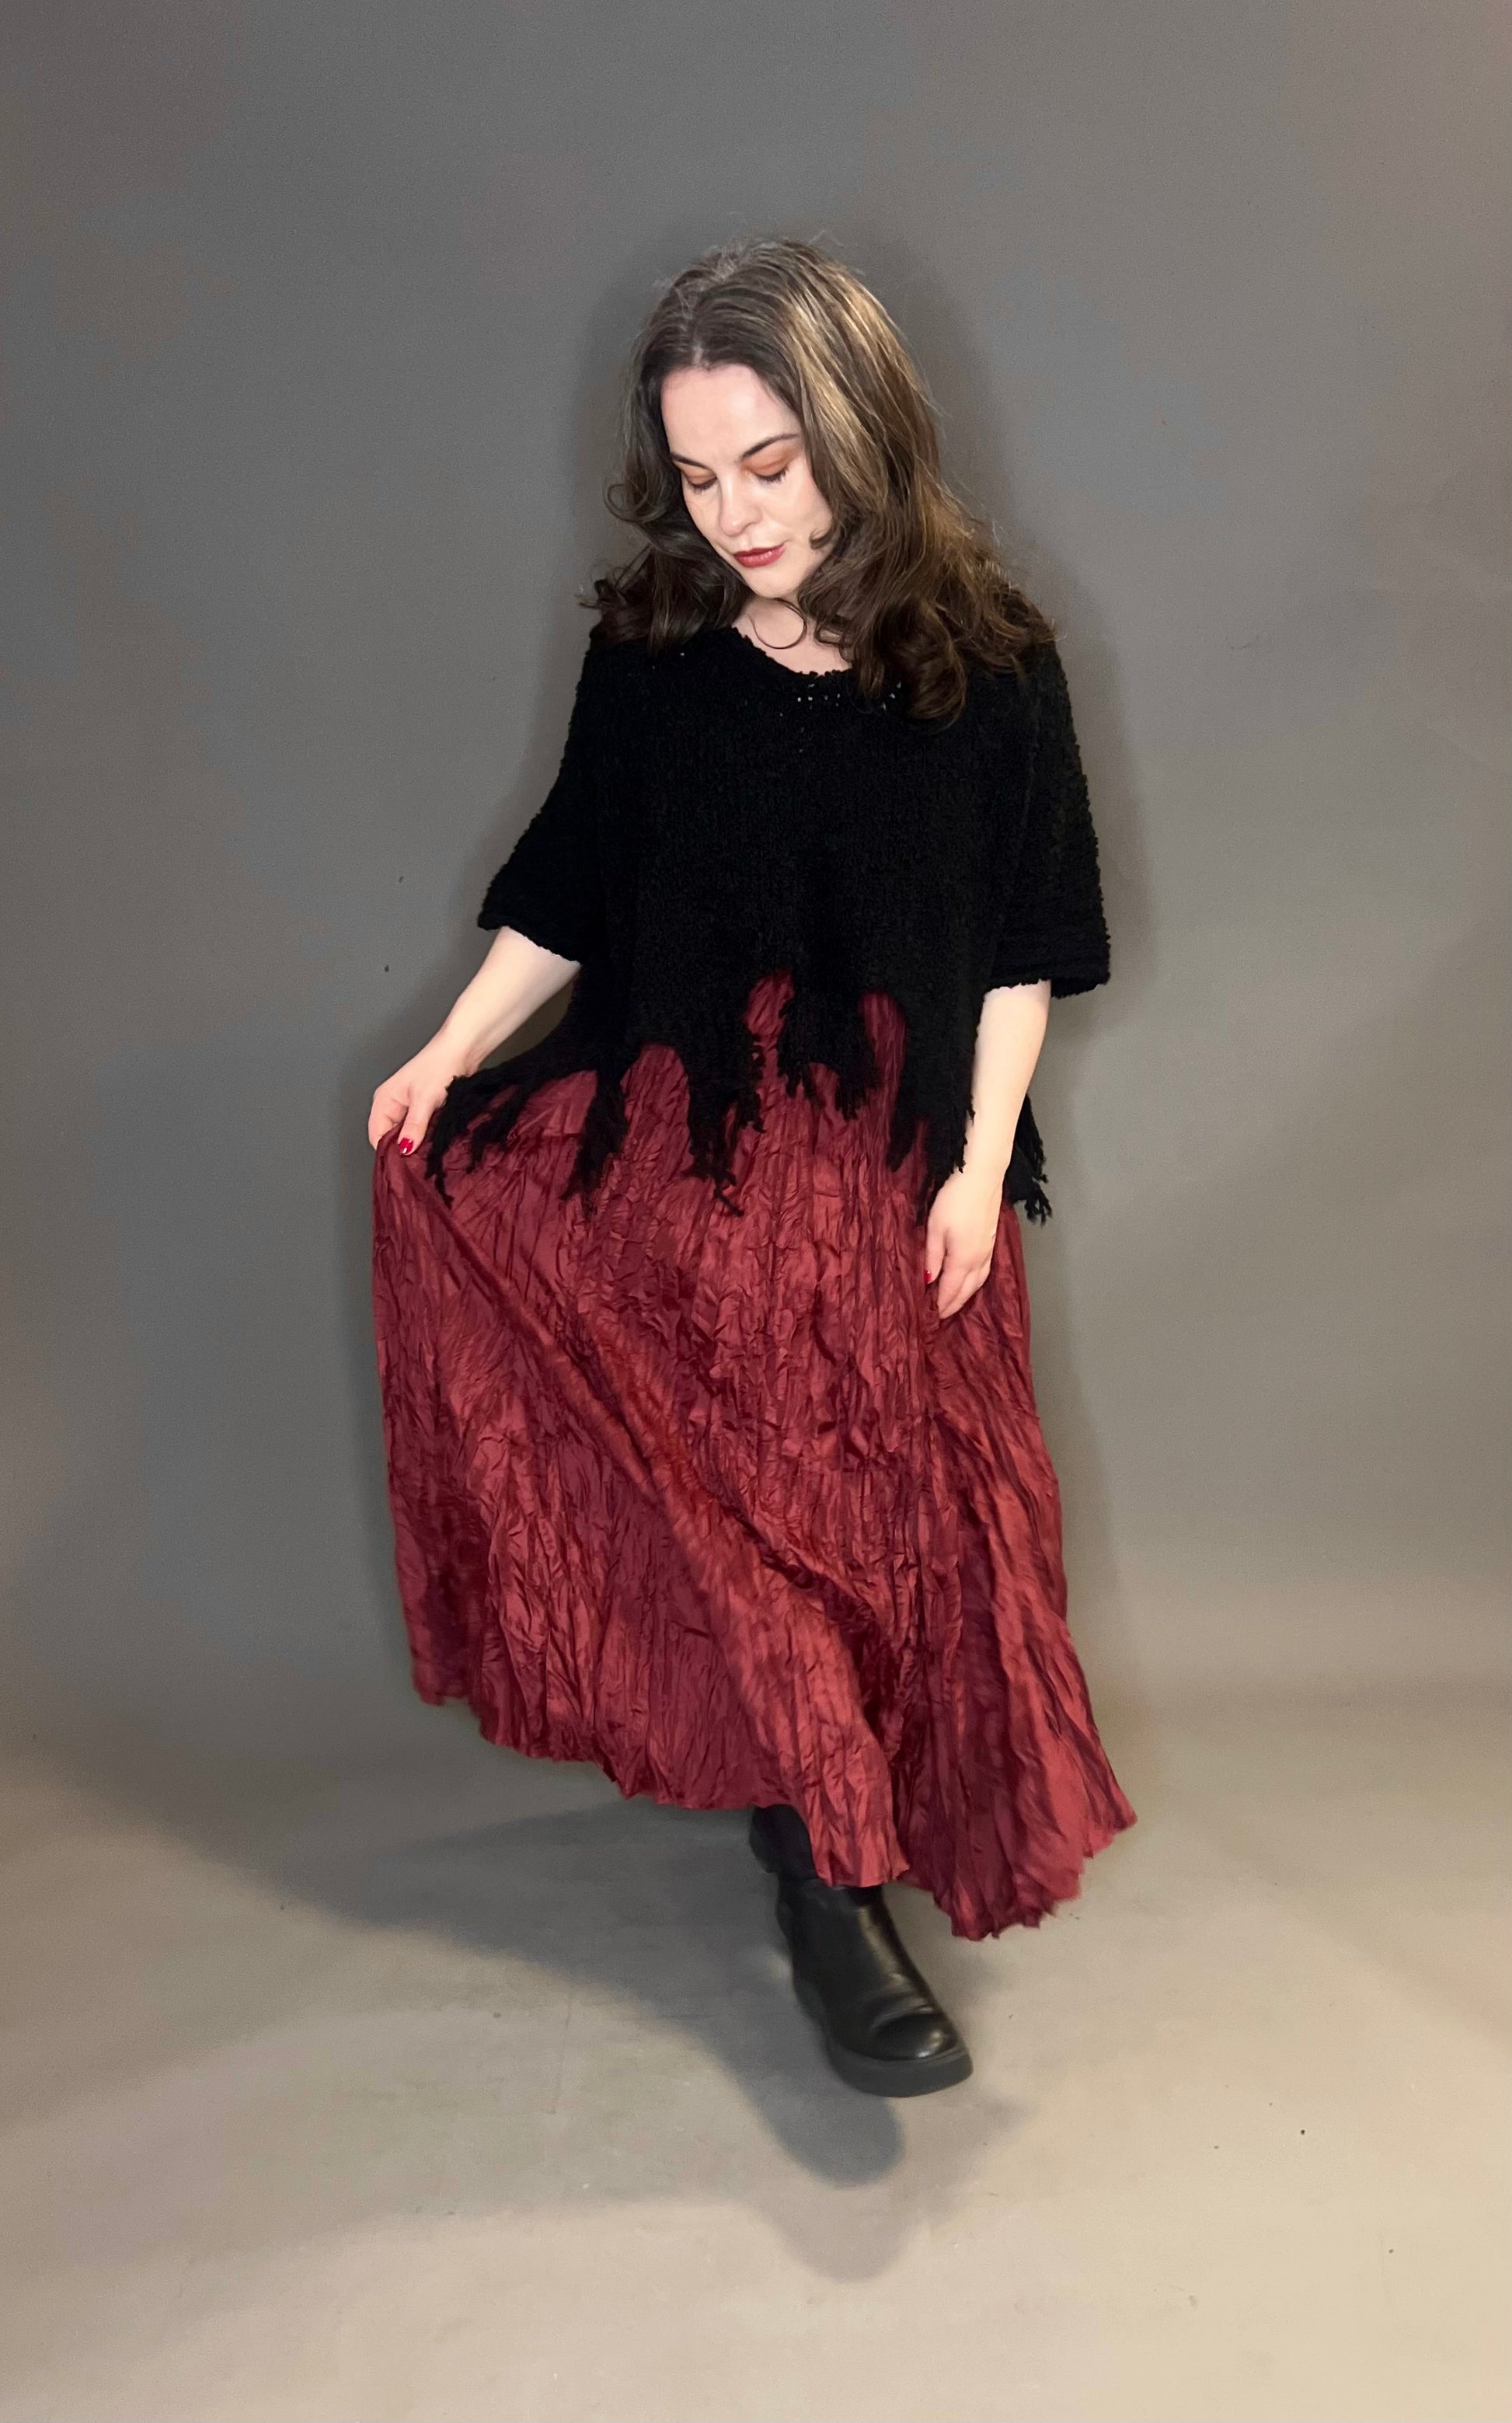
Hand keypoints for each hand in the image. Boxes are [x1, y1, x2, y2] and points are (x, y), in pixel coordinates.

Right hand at [367, 1037, 470, 1155]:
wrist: (462, 1049)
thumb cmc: (439, 1065)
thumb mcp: (424, 1100)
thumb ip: (413, 1127)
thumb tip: (404, 1149)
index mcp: (383, 1101)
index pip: (377, 1137)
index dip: (389, 1151)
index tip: (405, 1163)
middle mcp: (392, 1105)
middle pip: (391, 1137)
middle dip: (404, 1148)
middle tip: (420, 1158)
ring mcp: (408, 1107)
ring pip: (407, 1134)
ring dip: (418, 1142)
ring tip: (430, 1147)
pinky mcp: (423, 1108)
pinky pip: (420, 1129)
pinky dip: (427, 1135)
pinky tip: (437, 1139)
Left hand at [923, 1166, 1003, 1318]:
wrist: (981, 1176)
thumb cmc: (954, 1199)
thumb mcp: (935, 1228)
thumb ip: (932, 1257)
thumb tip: (929, 1280)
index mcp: (962, 1259)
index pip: (951, 1290)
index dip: (941, 1304)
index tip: (932, 1315)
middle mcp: (979, 1259)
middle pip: (967, 1290)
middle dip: (954, 1304)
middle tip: (941, 1314)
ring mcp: (988, 1250)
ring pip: (978, 1282)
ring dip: (966, 1295)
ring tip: (955, 1302)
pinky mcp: (992, 1240)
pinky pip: (985, 1271)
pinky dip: (976, 1282)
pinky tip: (971, 1281)